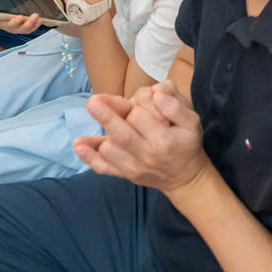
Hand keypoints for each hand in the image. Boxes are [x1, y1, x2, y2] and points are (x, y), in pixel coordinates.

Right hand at [0, 0, 47, 33]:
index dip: (0, 20)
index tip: (6, 17)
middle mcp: (5, 21)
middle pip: (8, 27)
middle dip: (16, 24)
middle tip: (20, 17)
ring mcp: (16, 25)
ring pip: (20, 30)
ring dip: (28, 25)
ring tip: (35, 15)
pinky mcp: (26, 25)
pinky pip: (30, 30)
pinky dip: (35, 26)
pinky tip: (39, 19)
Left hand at [74, 81, 211, 195]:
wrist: (185, 178)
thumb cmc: (187, 144)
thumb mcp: (193, 122)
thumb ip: (177, 106)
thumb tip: (157, 92)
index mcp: (164, 140)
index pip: (142, 117)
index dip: (138, 103)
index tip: (142, 96)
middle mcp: (146, 156)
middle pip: (122, 134)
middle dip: (106, 116)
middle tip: (93, 101)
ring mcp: (133, 168)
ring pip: (110, 150)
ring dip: (103, 132)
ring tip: (99, 112)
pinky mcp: (124, 175)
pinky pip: (103, 168)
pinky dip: (89, 157)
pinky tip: (79, 144)